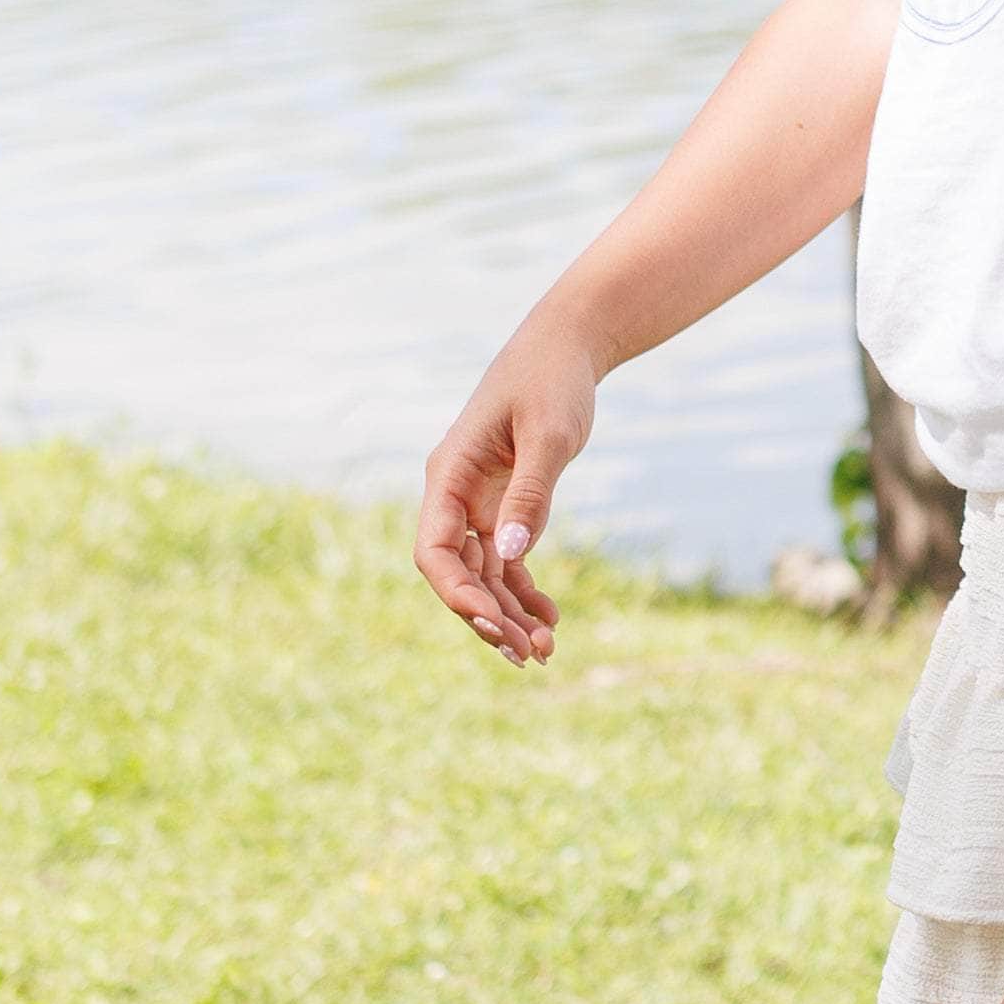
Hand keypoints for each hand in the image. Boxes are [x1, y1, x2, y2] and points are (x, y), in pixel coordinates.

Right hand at [416, 313, 601, 666]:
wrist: (568, 348)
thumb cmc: (553, 381)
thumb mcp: (549, 434)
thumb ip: (531, 494)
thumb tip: (513, 557)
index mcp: (449, 474)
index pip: (435, 551)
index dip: (458, 595)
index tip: (494, 625)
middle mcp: (455, 494)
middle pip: (458, 574)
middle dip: (488, 618)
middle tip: (529, 655)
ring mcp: (478, 503)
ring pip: (483, 576)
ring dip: (508, 614)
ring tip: (545, 650)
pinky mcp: (505, 506)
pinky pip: (507, 563)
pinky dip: (523, 592)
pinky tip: (549, 619)